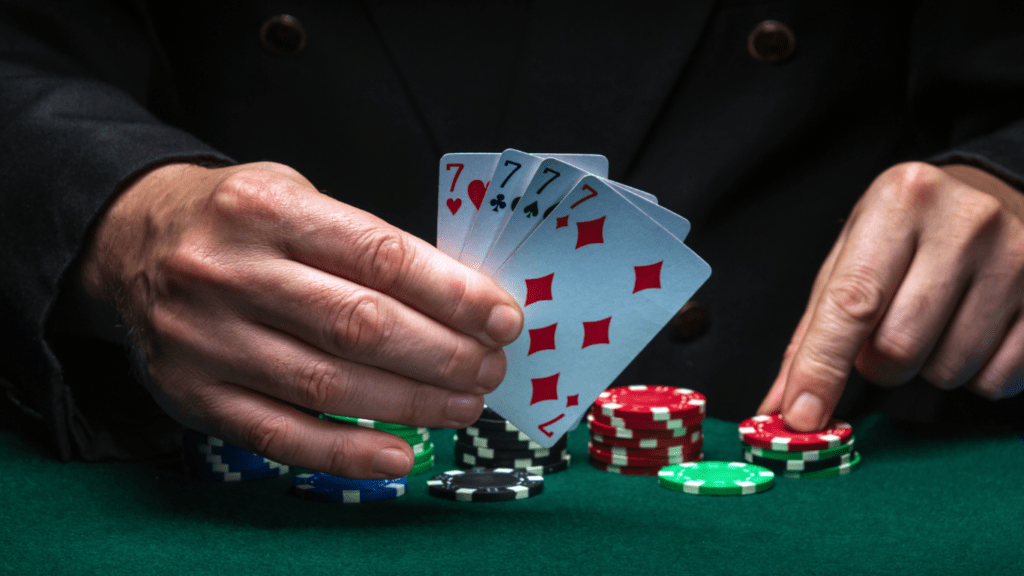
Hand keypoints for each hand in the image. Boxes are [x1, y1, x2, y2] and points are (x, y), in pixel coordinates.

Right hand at [81, 162, 522, 477]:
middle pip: (361, 326)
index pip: (380, 257)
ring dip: (411, 403)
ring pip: (329, 385)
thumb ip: (365, 244)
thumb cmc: (237, 221)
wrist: (131, 241)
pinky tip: (398, 454)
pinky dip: (345, 452)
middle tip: (490, 367)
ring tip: (464, 403)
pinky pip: (280, 436)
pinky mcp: (194, 395)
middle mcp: (230, 273)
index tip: (503, 318)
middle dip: (443, 354)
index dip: (453, 294)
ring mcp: (207, 340)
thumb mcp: (295, 197)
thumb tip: (458, 302)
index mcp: (268, 210)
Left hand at [759, 162, 1023, 429]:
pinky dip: (973, 373)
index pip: (851, 303)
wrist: (998, 194)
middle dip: (877, 363)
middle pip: (898, 348)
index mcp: (900, 202)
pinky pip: (997, 379)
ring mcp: (1018, 258)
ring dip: (926, 366)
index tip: (800, 415)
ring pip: (948, 370)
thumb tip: (783, 404)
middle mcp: (965, 223)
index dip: (821, 367)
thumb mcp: (853, 253)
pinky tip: (972, 332)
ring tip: (933, 323)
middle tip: (882, 336)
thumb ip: (814, 330)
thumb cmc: (909, 231)